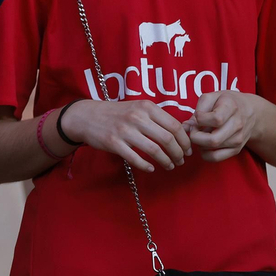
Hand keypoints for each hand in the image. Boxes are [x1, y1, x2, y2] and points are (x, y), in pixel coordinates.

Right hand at [61, 99, 191, 172]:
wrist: (87, 116)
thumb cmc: (117, 114)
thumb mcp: (138, 108)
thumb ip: (157, 118)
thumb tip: (183, 133)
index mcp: (146, 107)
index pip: (175, 125)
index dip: (185, 141)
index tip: (188, 150)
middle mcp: (137, 117)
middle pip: (168, 139)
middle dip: (178, 153)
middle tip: (180, 160)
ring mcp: (124, 130)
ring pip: (155, 150)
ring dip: (166, 161)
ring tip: (170, 166)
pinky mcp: (113, 143)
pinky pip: (136, 159)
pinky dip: (147, 166)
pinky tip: (151, 168)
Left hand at [190, 90, 263, 162]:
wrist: (250, 112)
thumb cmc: (227, 103)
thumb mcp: (213, 97)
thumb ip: (198, 109)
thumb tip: (185, 127)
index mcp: (231, 107)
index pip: (215, 119)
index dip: (200, 119)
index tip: (198, 117)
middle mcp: (237, 124)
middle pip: (213, 139)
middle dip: (195, 136)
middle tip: (194, 130)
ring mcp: (238, 139)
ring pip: (212, 149)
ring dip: (199, 144)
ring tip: (200, 134)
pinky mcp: (236, 149)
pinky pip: (216, 158)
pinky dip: (205, 154)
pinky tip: (203, 145)